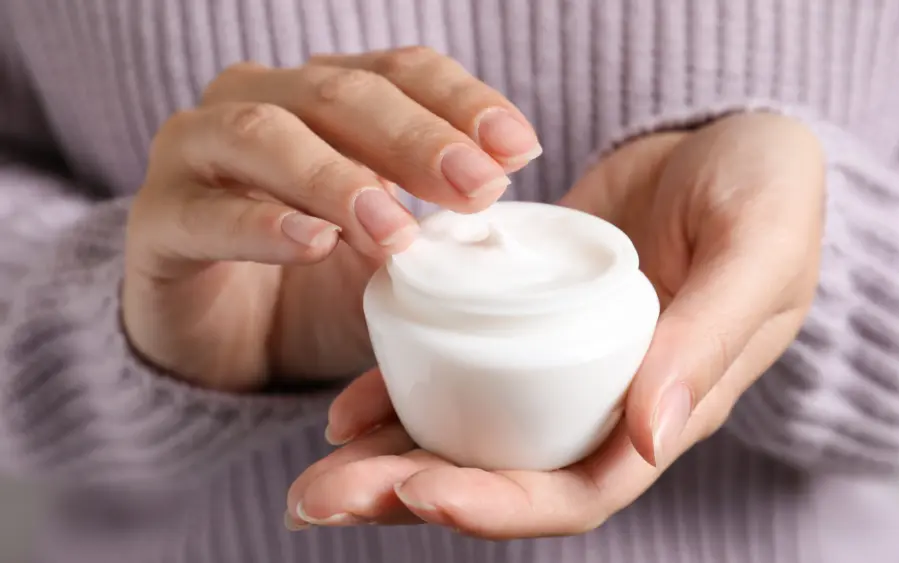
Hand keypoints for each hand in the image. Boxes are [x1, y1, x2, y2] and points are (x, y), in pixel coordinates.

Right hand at [122, 48, 541, 390]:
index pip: (397, 72)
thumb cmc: (318, 285)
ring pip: (264, 135)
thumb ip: (437, 225)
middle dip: (415, 139)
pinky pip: (206, 213)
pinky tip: (313, 244)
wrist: (225, 345)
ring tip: (394, 230)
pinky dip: (262, 225)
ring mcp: (194, 156)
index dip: (459, 101)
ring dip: (338, 179)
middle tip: (475, 188)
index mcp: (321, 98)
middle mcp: (255, 104)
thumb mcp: (391, 250)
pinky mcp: (157, 223)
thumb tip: (502, 197)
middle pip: (338, 94)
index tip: (518, 147)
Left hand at [286, 112, 824, 536]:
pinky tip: (346, 409)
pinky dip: (400, 393)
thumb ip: (708, 339)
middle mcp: (605, 403)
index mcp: (667, 408)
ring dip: (388, 464)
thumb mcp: (757, 250)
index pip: (579, 489)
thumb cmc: (767, 190)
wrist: (728, 137)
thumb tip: (650, 435)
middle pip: (504, 478)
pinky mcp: (524, 319)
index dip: (500, 504)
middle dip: (411, 496)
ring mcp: (559, 366)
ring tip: (313, 479)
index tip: (419, 491)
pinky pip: (458, 368)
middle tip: (320, 500)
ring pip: (469, 436)